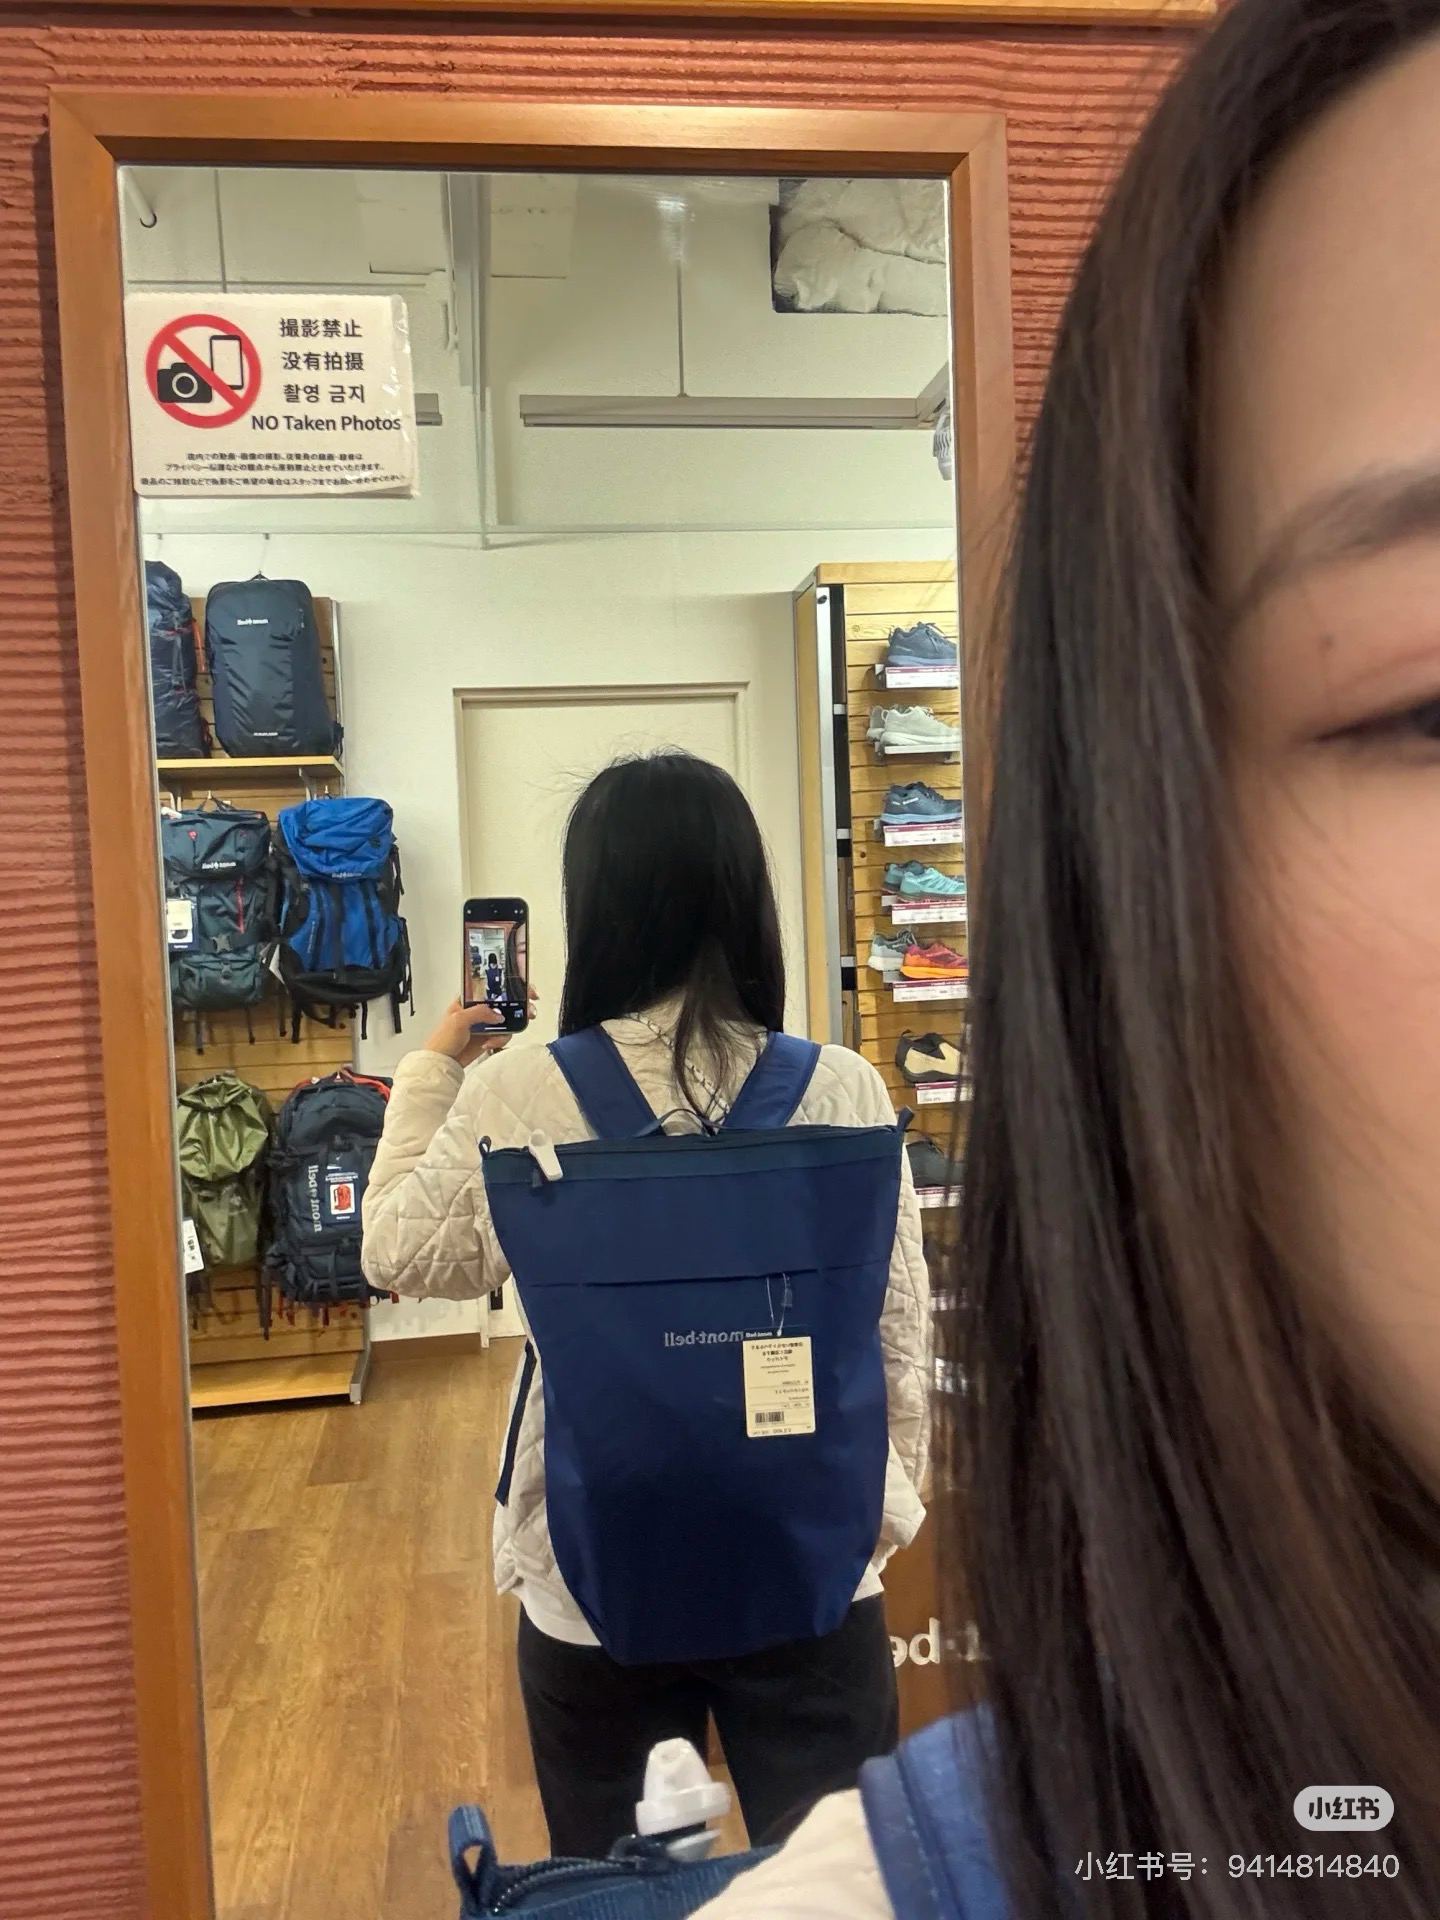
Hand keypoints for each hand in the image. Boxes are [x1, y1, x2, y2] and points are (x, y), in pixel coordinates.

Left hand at [424, 989, 538, 1068]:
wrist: (442, 1063)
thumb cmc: (442, 1039)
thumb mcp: (459, 1019)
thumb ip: (480, 1012)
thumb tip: (499, 1014)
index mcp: (469, 1000)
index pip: (493, 987)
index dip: (511, 985)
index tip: (525, 989)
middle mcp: (479, 1010)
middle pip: (506, 1003)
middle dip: (520, 1007)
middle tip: (528, 1012)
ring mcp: (485, 1024)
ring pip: (508, 1021)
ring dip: (509, 1028)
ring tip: (499, 1036)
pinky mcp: (489, 1037)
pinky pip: (504, 1036)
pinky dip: (500, 1040)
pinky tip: (489, 1044)